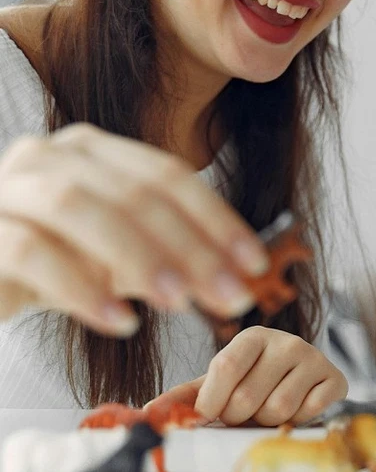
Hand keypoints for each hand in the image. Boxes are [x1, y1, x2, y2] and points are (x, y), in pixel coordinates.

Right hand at [0, 123, 270, 336]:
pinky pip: (31, 251)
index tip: (255, 264)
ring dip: (140, 257)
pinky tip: (119, 320)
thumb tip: (241, 274)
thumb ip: (171, 255)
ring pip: (81, 208)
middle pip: (134, 192)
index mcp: (93, 151)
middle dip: (192, 246)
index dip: (217, 219)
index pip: (168, 175)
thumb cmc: (49, 262)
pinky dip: (81, 287)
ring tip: (179, 302)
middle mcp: (49, 156)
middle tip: (231, 294)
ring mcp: (7, 187)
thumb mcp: (118, 256)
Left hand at [146, 326, 347, 425]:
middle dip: (240, 418)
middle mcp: (286, 341)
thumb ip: (182, 399)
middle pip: (248, 398)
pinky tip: (297, 410)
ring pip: (278, 411)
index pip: (225, 367)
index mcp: (252, 338)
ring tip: (270, 411)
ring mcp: (314, 358)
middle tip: (246, 413)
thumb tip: (144, 415)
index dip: (213, 401)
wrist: (302, 383)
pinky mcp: (335, 379)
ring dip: (268, 424)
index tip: (210, 416)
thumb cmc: (252, 384)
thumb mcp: (217, 386)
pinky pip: (309, 413)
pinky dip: (297, 422)